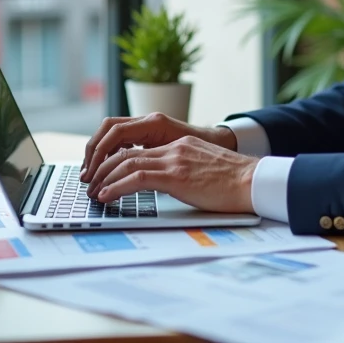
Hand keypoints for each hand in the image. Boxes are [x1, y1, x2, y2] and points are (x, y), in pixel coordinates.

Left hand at [80, 113, 236, 181]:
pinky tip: (106, 196)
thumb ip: (184, 170)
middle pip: (126, 152)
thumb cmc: (235, 182)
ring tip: (93, 193)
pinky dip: (116, 187)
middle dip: (103, 168)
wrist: (252, 181)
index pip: (138, 149)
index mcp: (180, 145)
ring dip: (104, 179)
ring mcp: (174, 160)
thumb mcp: (204, 169)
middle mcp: (173, 148)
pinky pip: (136, 177)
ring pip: (126, 163)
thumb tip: (169, 184)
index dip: (116, 161)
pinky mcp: (176, 175)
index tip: (104, 175)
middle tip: (90, 184)